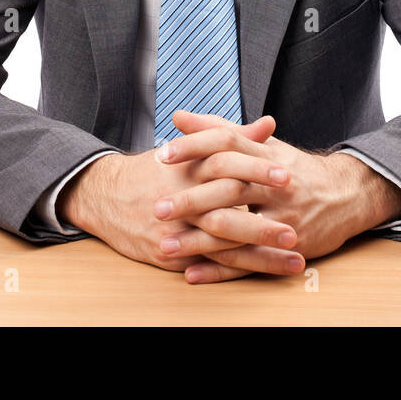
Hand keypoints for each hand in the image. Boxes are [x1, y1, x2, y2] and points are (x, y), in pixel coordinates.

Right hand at [57, 115, 302, 275]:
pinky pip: (206, 265)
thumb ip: (232, 137)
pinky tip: (260, 275)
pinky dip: (234, 272)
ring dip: (261, 257)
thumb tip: (268, 124)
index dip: (259, 172)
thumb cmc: (154, 170)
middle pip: (227, 212)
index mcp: (190, 169)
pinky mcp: (169, 254)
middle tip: (295, 232)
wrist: (105, 195)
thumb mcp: (191, 150)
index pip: (228, 166)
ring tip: (293, 262)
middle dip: (263, 226)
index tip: (289, 177)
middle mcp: (183, 200)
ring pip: (222, 247)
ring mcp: (176, 230)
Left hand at [156, 110, 400, 282]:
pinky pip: (250, 261)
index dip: (195, 147)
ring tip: (166, 245)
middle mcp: (275, 184)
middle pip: (229, 189)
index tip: (163, 154)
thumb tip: (179, 116)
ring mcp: (283, 217)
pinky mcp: (288, 246)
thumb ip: (218, 129)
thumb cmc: (294, 169)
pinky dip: (219, 269)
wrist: (346, 195)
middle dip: (192, 200)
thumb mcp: (262, 145)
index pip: (227, 144)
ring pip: (236, 229)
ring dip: (199, 240)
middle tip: (158, 208)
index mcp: (265, 155)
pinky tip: (192, 271)